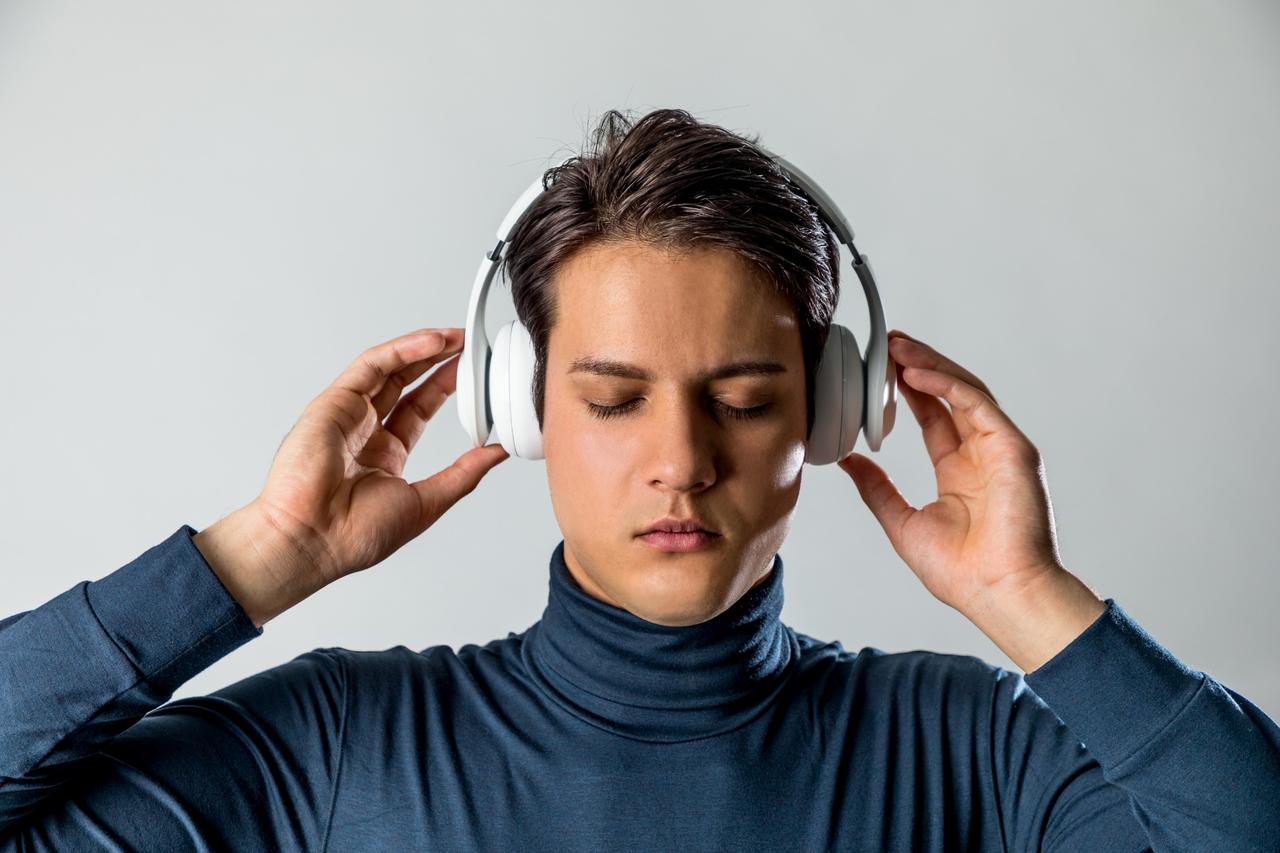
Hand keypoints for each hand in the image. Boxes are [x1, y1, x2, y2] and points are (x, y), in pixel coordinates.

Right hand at [197, 328, 508, 625]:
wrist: (313, 541)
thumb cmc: (356, 535)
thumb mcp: (427, 501)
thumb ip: (465, 473)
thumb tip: (499, 452)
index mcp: (384, 456)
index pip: (419, 409)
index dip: (446, 387)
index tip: (475, 373)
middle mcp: (364, 431)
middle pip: (405, 382)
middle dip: (438, 360)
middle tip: (469, 345)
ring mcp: (347, 415)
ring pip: (389, 367)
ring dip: (424, 348)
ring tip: (457, 337)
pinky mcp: (333, 403)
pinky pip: (371, 366)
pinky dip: (402, 350)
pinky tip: (432, 343)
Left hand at [839, 330, 1065, 616]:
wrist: (998, 594)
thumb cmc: (963, 572)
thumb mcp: (903, 523)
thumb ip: (878, 489)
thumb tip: (850, 462)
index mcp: (960, 471)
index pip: (933, 416)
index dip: (909, 390)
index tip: (881, 369)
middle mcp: (982, 454)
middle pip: (950, 394)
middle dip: (919, 366)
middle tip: (888, 343)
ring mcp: (1000, 448)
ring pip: (964, 390)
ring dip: (930, 365)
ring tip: (897, 346)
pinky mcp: (1013, 448)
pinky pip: (976, 404)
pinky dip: (946, 384)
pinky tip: (915, 374)